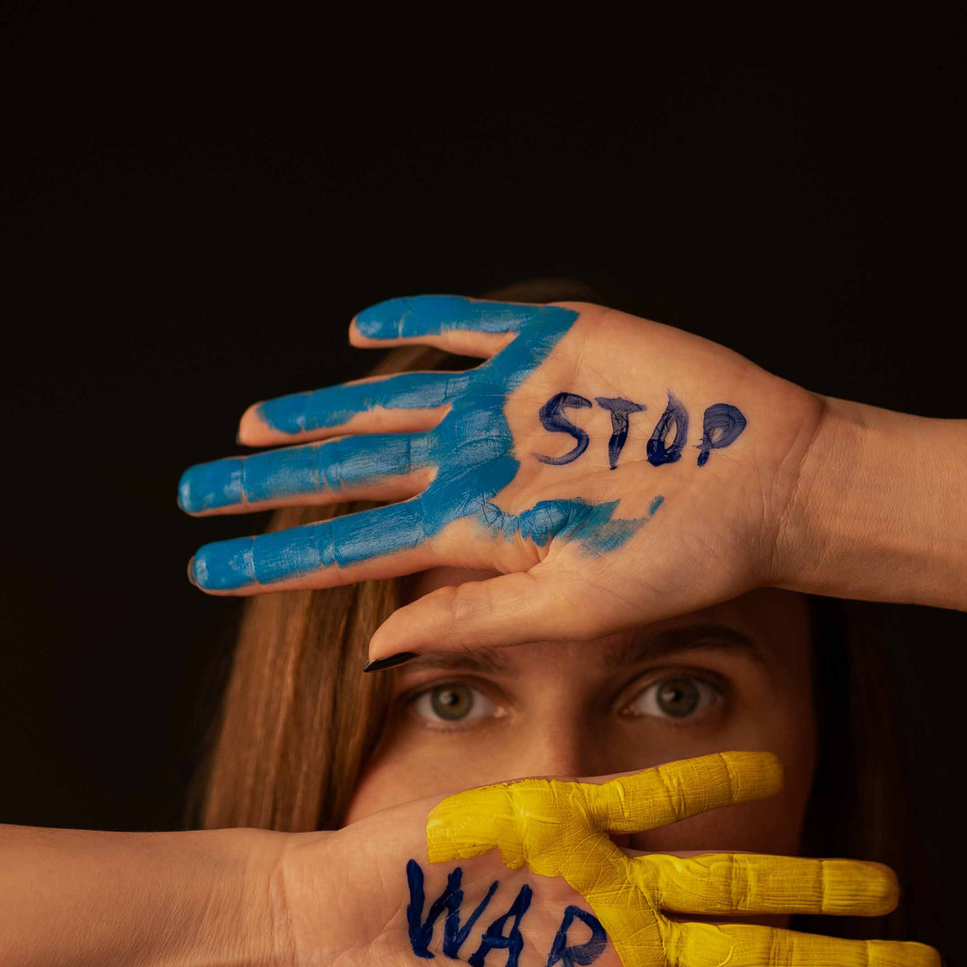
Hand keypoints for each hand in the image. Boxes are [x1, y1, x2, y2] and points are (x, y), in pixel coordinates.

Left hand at [178, 296, 830, 657]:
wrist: (775, 482)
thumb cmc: (689, 558)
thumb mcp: (576, 607)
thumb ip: (476, 616)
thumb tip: (375, 647)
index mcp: (478, 531)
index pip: (355, 548)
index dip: (278, 560)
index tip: (204, 573)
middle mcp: (480, 464)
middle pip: (353, 470)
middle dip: (271, 485)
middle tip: (192, 493)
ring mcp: (510, 401)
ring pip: (389, 398)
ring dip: (320, 409)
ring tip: (251, 423)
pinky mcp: (553, 342)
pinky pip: (467, 324)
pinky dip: (414, 320)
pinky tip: (360, 333)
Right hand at [272, 751, 939, 966]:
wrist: (306, 937)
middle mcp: (619, 945)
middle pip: (755, 955)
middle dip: (842, 965)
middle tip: (926, 965)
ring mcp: (594, 879)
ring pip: (724, 879)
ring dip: (802, 883)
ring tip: (883, 887)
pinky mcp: (554, 817)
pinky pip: (642, 794)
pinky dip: (698, 780)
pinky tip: (764, 770)